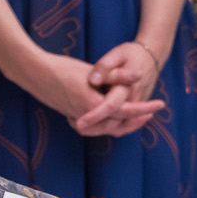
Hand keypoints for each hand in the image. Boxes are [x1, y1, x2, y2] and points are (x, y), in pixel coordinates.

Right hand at [11, 50, 161, 136]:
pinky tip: (116, 114)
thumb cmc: (64, 69)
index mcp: (95, 106)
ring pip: (108, 128)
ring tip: (139, 114)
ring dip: (124, 123)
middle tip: (152, 110)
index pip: (128, 111)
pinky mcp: (73, 117)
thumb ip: (117, 75)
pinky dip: (110, 123)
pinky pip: (97, 126)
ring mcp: (79, 120)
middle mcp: (87, 118)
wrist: (36, 74)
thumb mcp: (93, 71)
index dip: (146, 108)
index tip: (160, 104)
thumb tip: (139, 74)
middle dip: (137, 119)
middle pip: (120, 125)